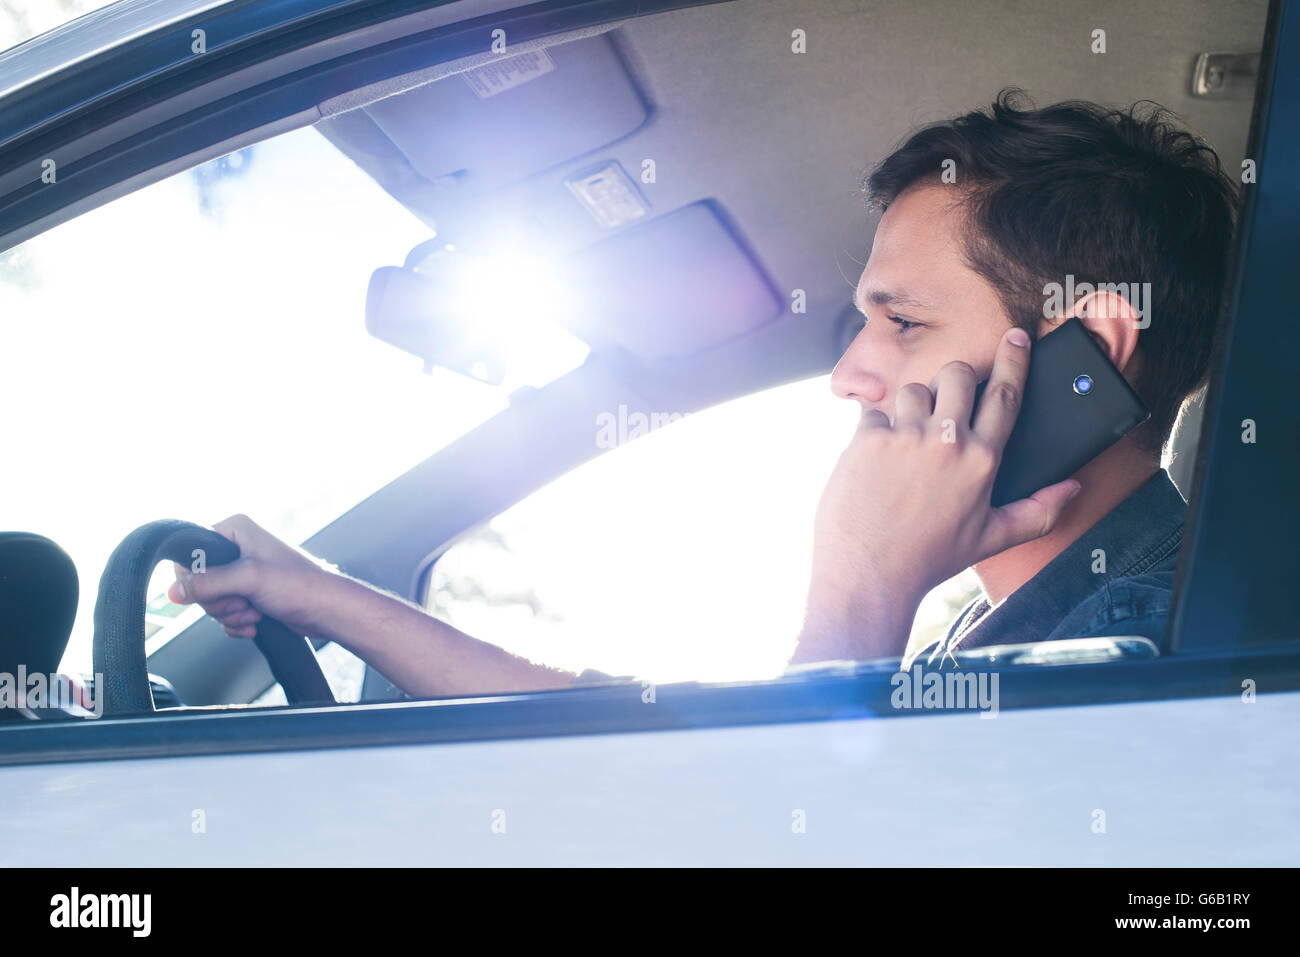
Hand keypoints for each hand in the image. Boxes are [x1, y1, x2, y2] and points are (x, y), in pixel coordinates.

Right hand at [167, 514, 336, 637]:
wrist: (326, 611)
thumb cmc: (300, 585)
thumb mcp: (248, 579)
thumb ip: (207, 583)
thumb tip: (173, 592)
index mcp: (235, 530)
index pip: (190, 553)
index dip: (196, 578)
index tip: (216, 589)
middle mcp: (237, 548)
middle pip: (199, 582)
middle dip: (220, 600)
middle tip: (244, 600)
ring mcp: (243, 573)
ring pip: (211, 601)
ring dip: (231, 613)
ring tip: (255, 609)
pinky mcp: (249, 594)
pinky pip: (225, 613)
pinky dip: (237, 622)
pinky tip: (256, 621)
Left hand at [796, 327, 1081, 660]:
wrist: (869, 574)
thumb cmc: (930, 558)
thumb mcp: (993, 538)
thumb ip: (1040, 511)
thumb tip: (1073, 488)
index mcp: (982, 460)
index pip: (1006, 394)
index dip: (1014, 360)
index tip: (1017, 337)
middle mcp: (946, 441)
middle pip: (958, 374)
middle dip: (956, 379)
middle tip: (948, 400)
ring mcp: (904, 437)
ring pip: (913, 389)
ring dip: (913, 406)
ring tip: (909, 440)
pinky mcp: (866, 440)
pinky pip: (873, 412)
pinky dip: (875, 429)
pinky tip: (876, 460)